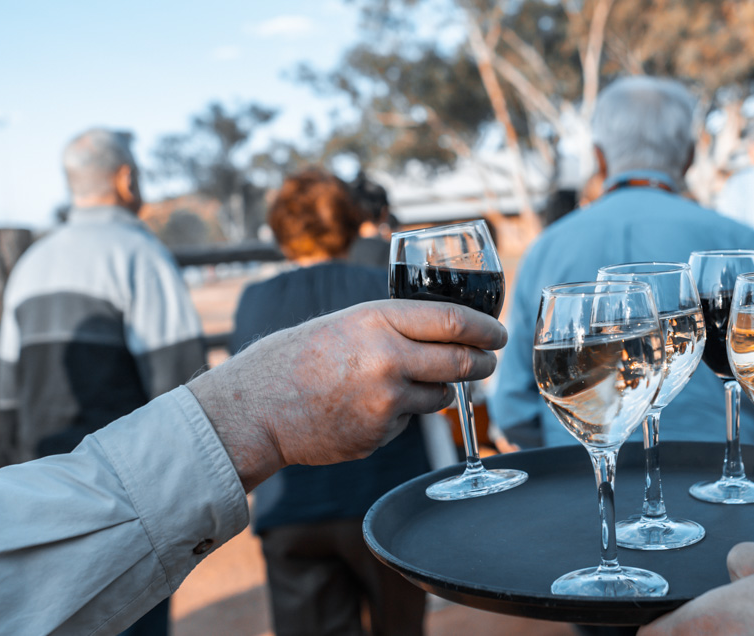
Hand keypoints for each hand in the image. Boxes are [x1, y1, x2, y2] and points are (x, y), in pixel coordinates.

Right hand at [189, 299, 504, 489]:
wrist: (256, 408)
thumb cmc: (300, 358)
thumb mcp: (349, 323)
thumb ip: (396, 326)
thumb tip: (450, 331)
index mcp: (379, 320)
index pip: (454, 321)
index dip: (485, 329)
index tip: (498, 333)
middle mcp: (387, 358)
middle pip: (461, 362)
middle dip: (482, 363)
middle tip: (487, 362)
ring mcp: (385, 401)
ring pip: (440, 395)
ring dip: (437, 389)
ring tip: (399, 383)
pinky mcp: (379, 434)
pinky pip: (408, 422)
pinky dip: (398, 415)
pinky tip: (363, 408)